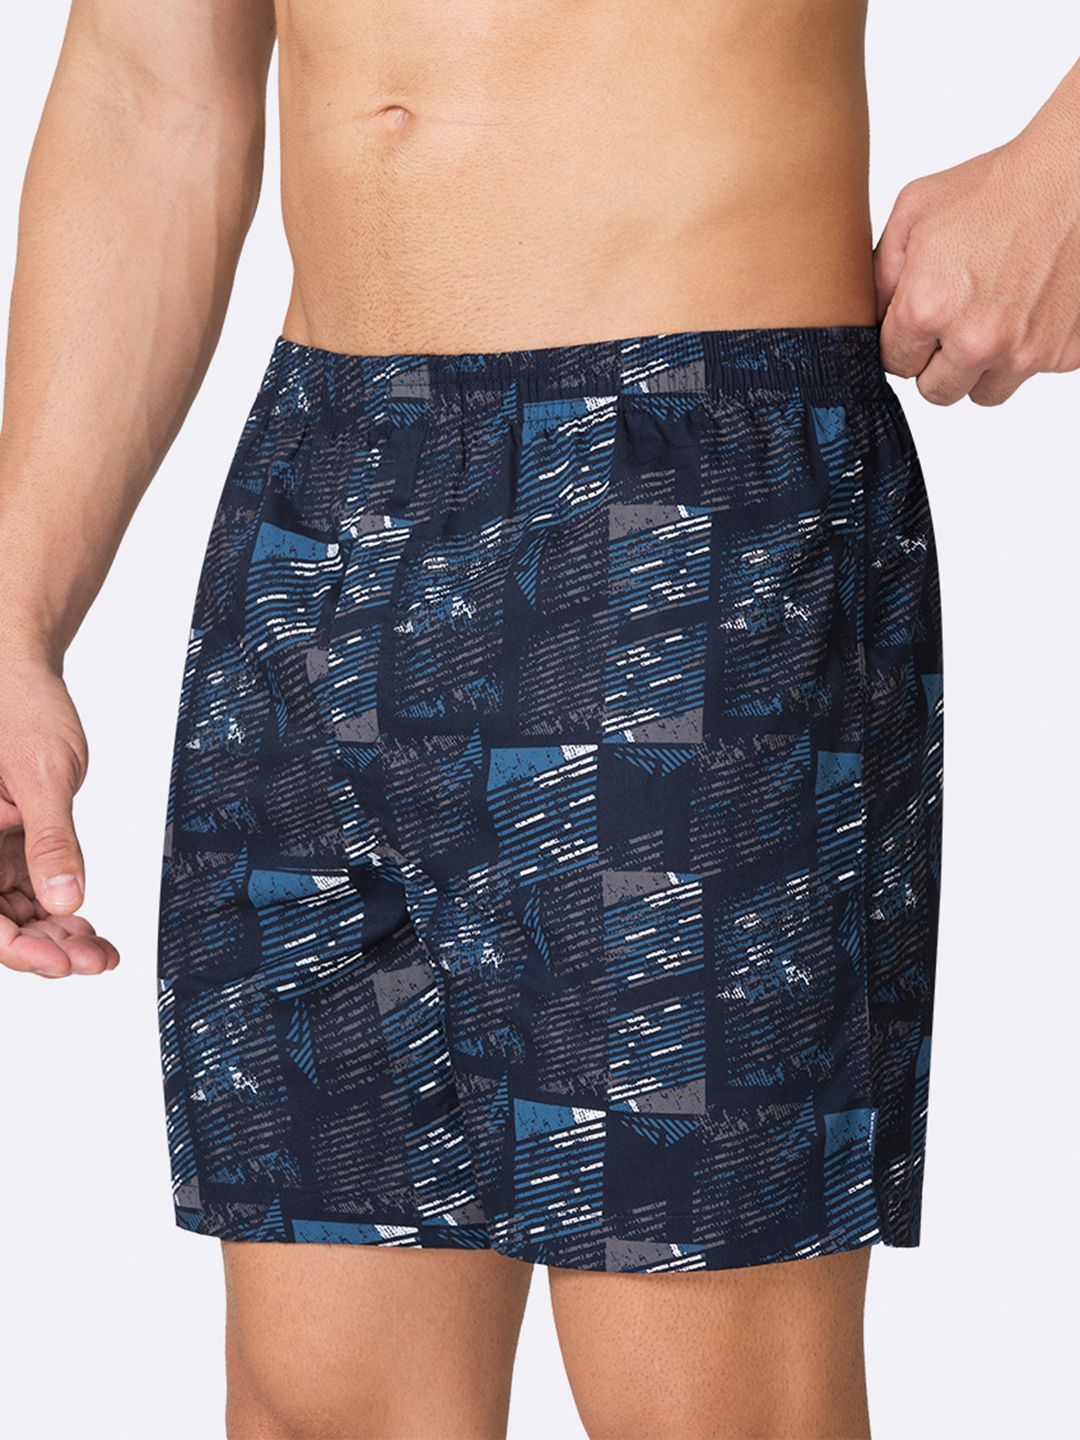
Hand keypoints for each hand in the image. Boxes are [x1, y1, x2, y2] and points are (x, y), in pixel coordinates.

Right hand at [0, 661, 117, 976]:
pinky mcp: (10, 842)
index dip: (17, 949)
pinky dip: (58, 911)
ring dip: (55, 936)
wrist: (21, 675)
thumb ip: (51, 841)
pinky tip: (90, 928)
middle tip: (95, 960)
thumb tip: (65, 900)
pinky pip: (29, 890)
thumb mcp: (42, 775)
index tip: (61, 962)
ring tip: (100, 952)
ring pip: (15, 913)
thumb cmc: (20, 708)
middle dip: (45, 949)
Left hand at [875, 133, 1079, 405]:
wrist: (1074, 176)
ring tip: (990, 317)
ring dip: (980, 367)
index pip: (894, 364)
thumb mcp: (913, 214)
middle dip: (936, 363)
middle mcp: (975, 341)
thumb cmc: (995, 189)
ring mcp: (1023, 353)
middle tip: (952, 322)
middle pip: (936, 391)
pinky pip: (1029, 372)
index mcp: (927, 309)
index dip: (904, 340)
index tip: (920, 318)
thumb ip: (880, 276)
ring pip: (983, 393)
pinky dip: (1026, 348)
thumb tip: (871, 322)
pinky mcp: (1063, 354)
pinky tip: (1028, 305)